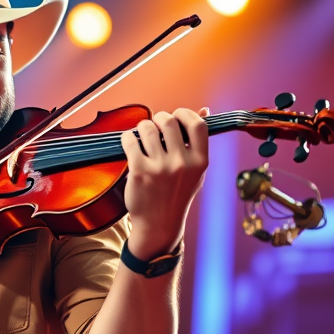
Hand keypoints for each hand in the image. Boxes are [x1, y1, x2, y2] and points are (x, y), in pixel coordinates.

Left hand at [120, 107, 208, 259]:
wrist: (159, 224)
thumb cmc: (177, 194)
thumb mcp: (195, 171)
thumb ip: (197, 142)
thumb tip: (205, 109)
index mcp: (200, 161)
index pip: (198, 124)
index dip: (185, 113)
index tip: (177, 116)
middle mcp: (182, 164)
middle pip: (169, 121)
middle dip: (159, 118)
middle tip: (155, 126)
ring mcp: (160, 168)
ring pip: (147, 128)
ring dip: (142, 127)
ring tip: (142, 135)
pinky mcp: (139, 172)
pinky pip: (130, 140)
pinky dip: (127, 137)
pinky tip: (130, 142)